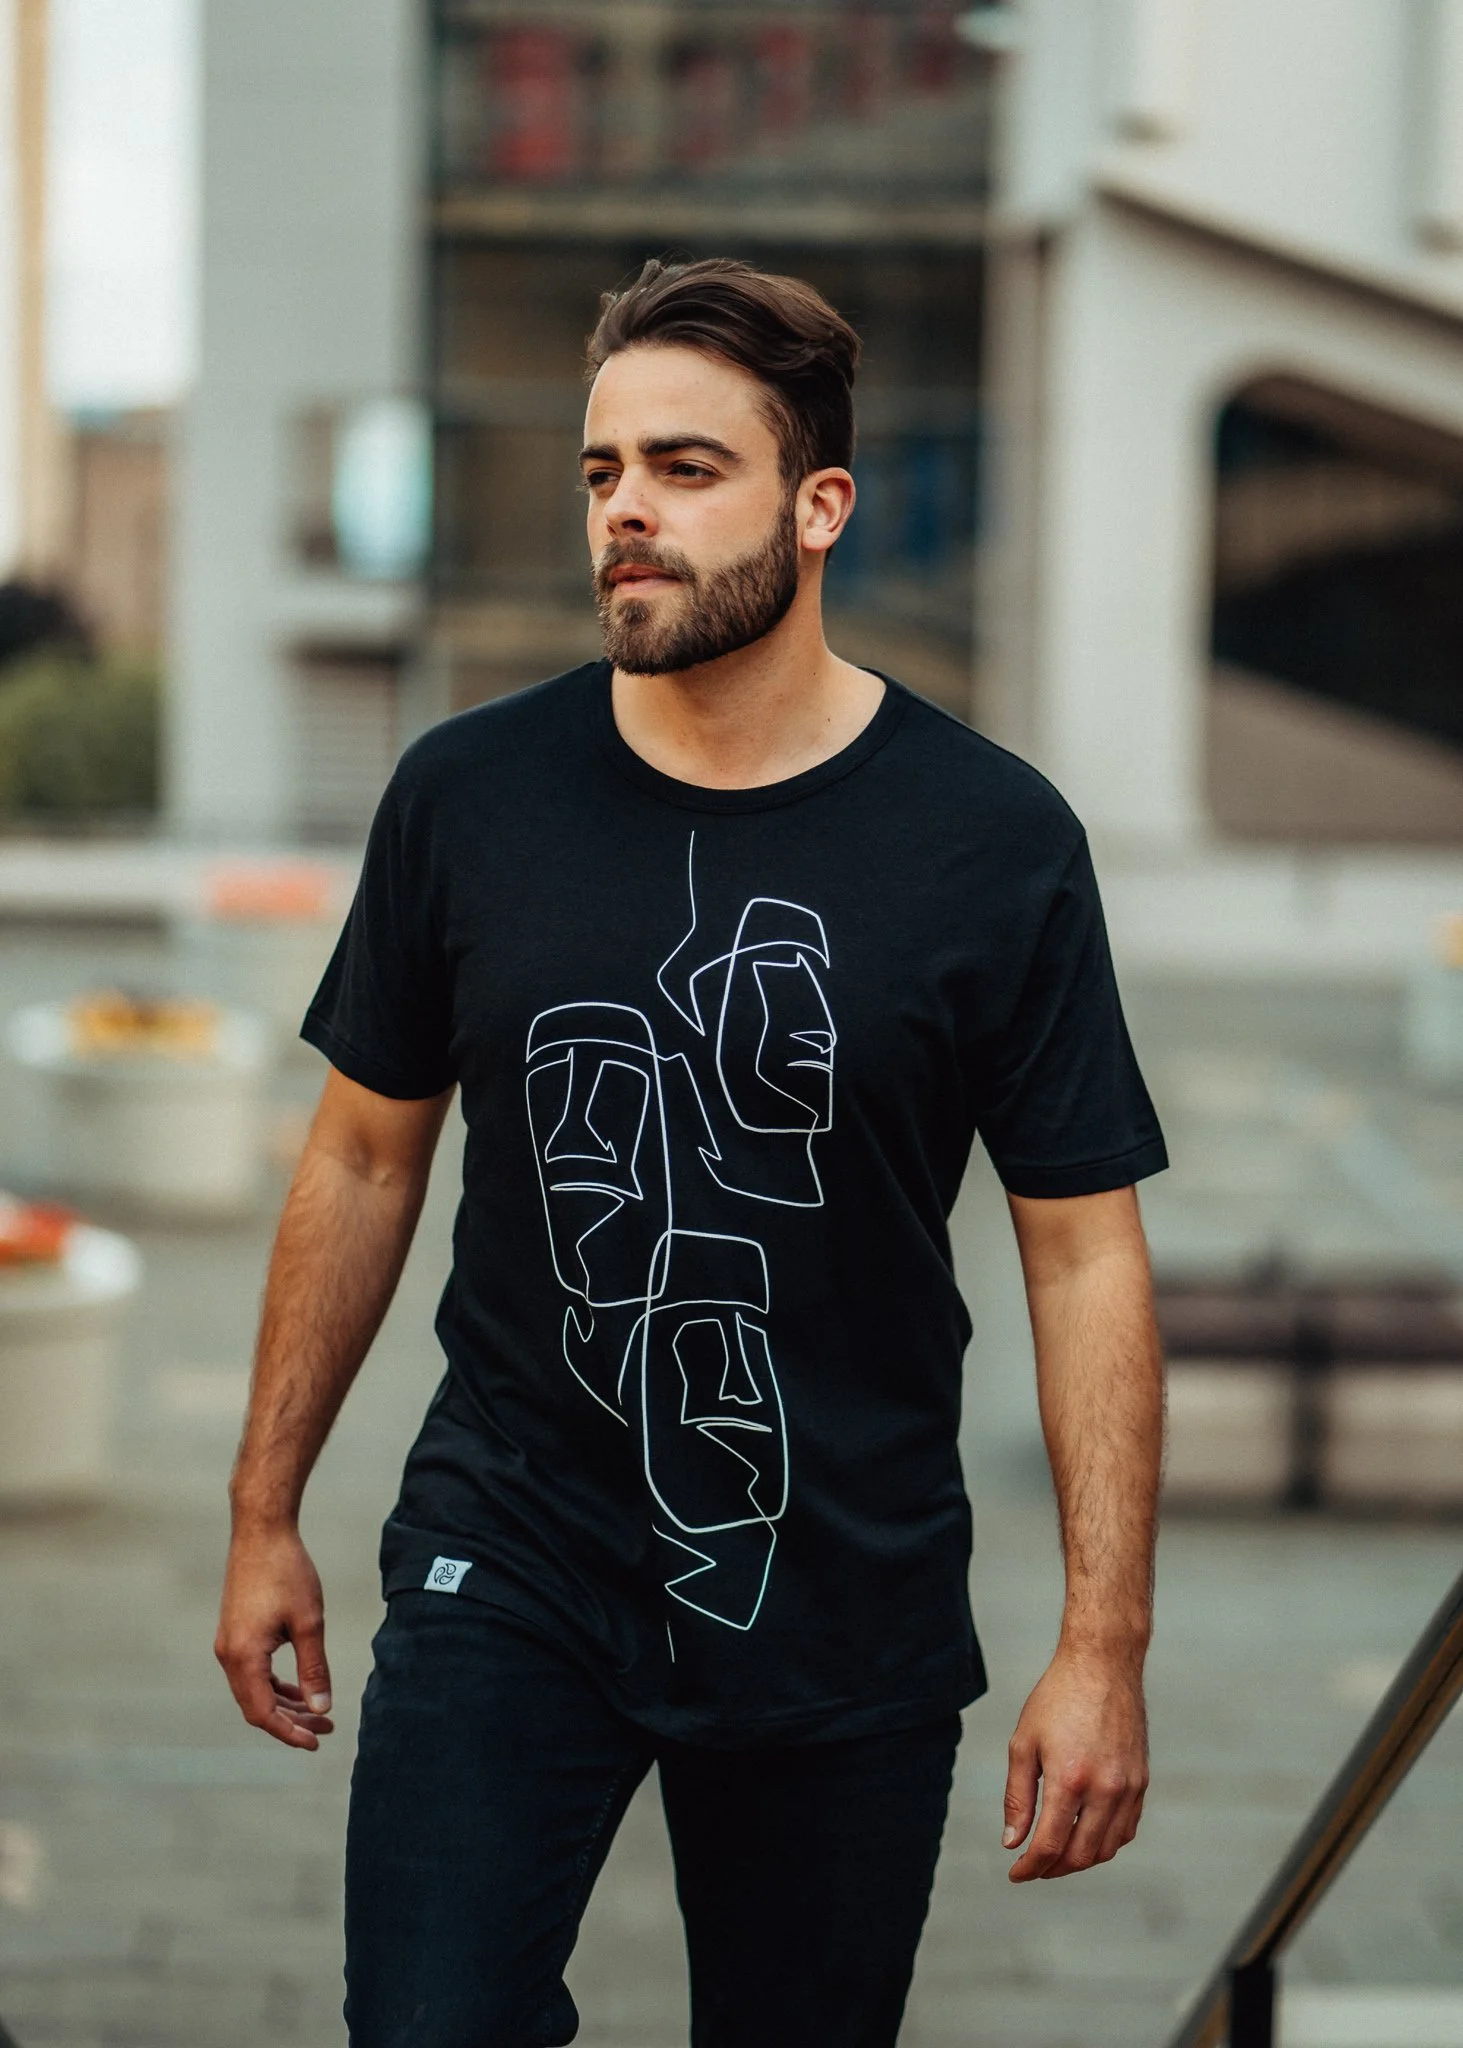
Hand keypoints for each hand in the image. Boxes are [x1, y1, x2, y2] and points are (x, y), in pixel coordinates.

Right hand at [215, 1525, 334, 1750]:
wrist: (262, 1531)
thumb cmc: (287, 1572)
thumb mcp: (309, 1622)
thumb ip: (314, 1668)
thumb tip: (321, 1707)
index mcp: (243, 1657)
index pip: (263, 1713)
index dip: (289, 1733)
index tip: (316, 1742)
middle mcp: (228, 1654)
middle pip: (256, 1706)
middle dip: (291, 1721)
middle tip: (326, 1727)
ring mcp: (229, 1643)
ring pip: (254, 1690)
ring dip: (284, 1704)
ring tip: (318, 1712)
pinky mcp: (235, 1632)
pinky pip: (252, 1672)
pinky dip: (274, 1685)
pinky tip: (299, 1688)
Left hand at [1001, 1644, 1147, 1880]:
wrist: (1102, 1665)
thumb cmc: (1057, 1699)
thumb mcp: (1024, 1743)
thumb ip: (1017, 1797)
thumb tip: (1013, 1842)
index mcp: (1070, 1778)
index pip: (1050, 1844)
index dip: (1030, 1867)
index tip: (1016, 1874)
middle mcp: (1105, 1788)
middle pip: (1081, 1855)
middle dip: (1053, 1868)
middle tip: (1034, 1866)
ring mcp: (1128, 1787)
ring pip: (1106, 1848)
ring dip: (1080, 1860)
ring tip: (1057, 1854)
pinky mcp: (1142, 1782)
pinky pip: (1125, 1830)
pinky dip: (1105, 1842)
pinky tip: (1085, 1835)